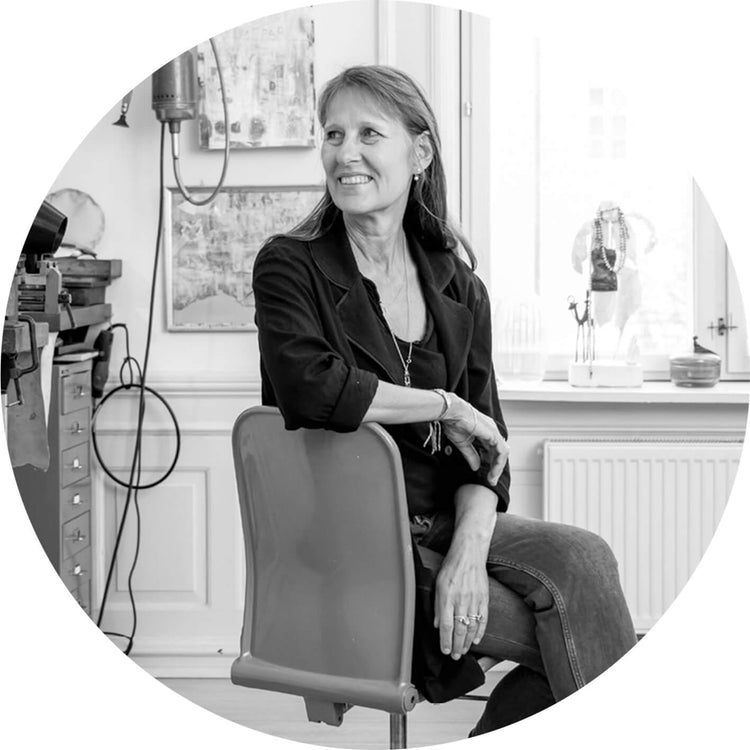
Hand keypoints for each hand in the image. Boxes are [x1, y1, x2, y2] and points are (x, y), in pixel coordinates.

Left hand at [433, 544, 488, 658]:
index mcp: (447, 597)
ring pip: (471, 627)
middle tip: (454, 657)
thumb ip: (437, 605)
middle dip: (456, 646)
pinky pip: (483, 619)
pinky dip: (480, 632)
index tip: (444, 650)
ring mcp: (474, 600)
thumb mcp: (438, 584)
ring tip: (463, 651)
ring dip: (467, 642)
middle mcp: (461, 600)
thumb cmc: (451, 566)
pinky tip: (476, 640)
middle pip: (459, 629)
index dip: (445, 641)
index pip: (446, 625)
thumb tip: (437, 624)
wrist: (469, 554)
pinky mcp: (484, 598)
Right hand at [441, 396, 508, 485]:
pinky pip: (502, 452)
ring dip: (498, 467)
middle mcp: (492, 431)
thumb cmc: (454, 422)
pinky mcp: (493, 434)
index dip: (491, 462)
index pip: (493, 449)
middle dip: (496, 467)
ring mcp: (494, 432)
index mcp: (485, 432)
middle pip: (499, 452)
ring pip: (502, 453)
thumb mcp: (463, 443)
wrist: (451, 412)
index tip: (487, 474)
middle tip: (491, 480)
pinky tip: (493, 471)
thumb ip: (471, 455)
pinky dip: (499, 463)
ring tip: (492, 478)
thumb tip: (475, 467)